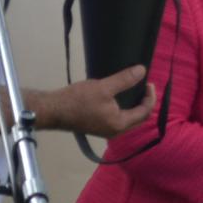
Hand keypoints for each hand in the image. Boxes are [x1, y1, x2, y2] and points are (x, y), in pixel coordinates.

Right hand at [35, 66, 152, 136]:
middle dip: (144, 102)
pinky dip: (123, 108)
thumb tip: (142, 70)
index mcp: (120, 124)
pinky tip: (119, 98)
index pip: (144, 112)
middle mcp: (116, 131)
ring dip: (134, 106)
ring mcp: (106, 130)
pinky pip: (118, 118)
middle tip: (144, 86)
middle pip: (139, 118)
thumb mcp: (103, 87)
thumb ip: (124, 80)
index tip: (149, 83)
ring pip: (128, 119)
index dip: (150, 97)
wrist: (51, 110)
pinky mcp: (98, 126)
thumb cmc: (77, 100)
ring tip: (134, 90)